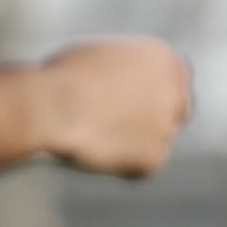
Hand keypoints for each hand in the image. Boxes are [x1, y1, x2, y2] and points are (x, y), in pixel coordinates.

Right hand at [38, 38, 191, 180]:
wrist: (50, 106)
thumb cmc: (58, 79)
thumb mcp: (96, 61)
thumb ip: (120, 75)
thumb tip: (114, 91)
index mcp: (162, 58)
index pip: (174, 80)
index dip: (153, 94)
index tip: (134, 105)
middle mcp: (175, 90)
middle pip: (176, 112)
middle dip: (155, 122)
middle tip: (122, 132)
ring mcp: (168, 126)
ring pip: (154, 142)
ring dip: (128, 145)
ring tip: (85, 136)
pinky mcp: (155, 157)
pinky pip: (137, 167)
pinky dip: (116, 165)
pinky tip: (89, 151)